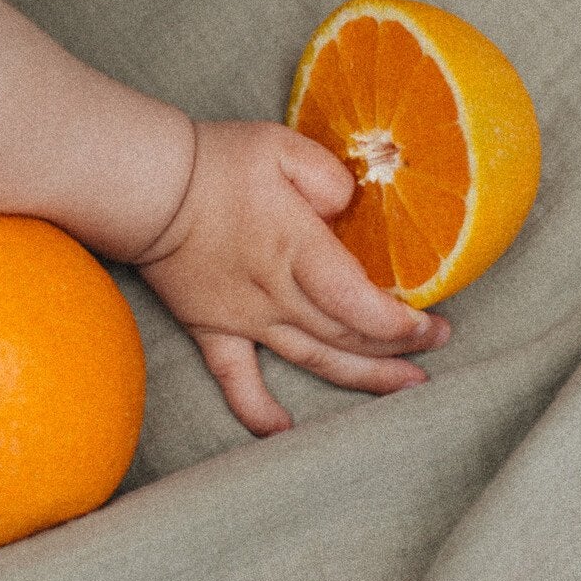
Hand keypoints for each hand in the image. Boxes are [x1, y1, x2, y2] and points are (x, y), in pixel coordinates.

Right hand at [134, 119, 449, 435]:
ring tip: (406, 390)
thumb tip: (352, 204)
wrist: (145, 185)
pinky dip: (257, 410)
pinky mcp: (213, 329)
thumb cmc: (216, 161)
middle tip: (436, 344)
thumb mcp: (284, 147)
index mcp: (298, 250)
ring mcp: (246, 318)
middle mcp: (277, 294)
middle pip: (348, 337)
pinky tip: (282, 432)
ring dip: (363, 379)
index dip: (401, 325)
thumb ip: (329, 177)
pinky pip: (236, 380)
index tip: (432, 325)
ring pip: (314, 360)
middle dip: (398, 347)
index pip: (359, 305)